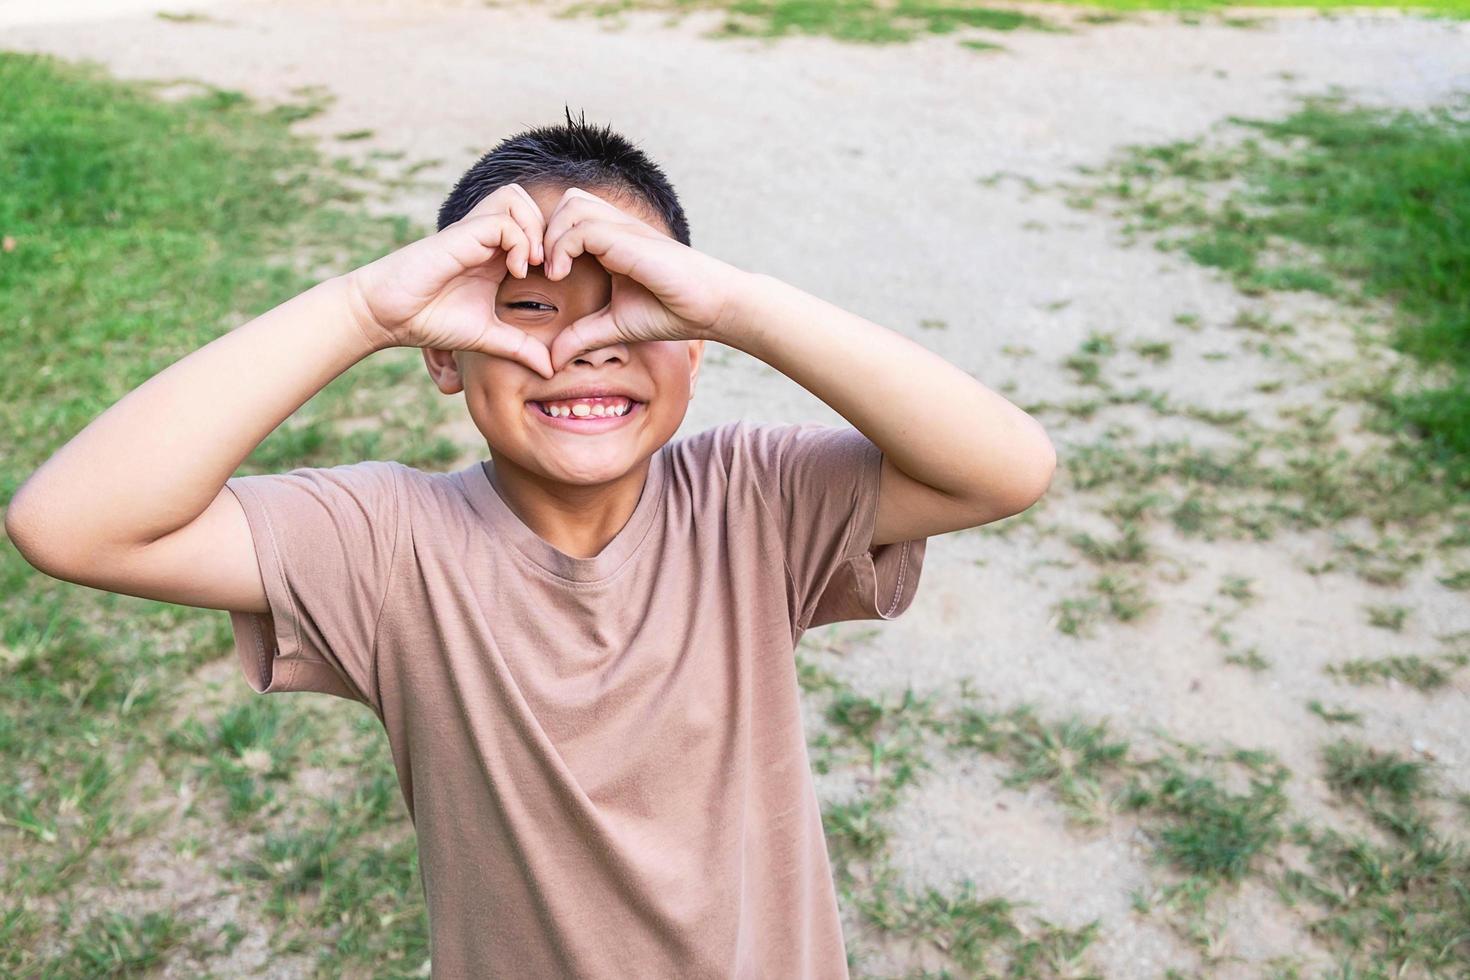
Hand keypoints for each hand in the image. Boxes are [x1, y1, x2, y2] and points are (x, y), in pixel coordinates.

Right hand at [343, 183, 555, 377]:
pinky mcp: (461, 236)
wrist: (389, 315)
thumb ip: (520, 348)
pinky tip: (514, 271)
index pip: (537, 227)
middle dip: (549, 232)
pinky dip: (518, 242)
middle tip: (550, 270)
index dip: (555, 246)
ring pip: (517, 200)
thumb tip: (551, 369)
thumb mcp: (488, 337)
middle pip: (530, 203)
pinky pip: (502, 220)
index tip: (558, 280)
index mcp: (497, 256)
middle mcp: (487, 239)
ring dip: (534, 231)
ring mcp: (474, 234)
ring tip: (531, 267)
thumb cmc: (431, 321)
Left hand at [539, 188, 749, 371]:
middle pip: (568, 201)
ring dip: (552, 237)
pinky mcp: (629, 239)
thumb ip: (582, 335)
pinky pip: (581, 228)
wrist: (711, 307)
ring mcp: (624, 229)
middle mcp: (617, 227)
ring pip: (571, 205)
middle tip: (540, 269)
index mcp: (613, 242)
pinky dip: (562, 247)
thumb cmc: (671, 312)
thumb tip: (551, 360)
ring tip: (553, 273)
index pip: (570, 220)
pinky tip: (562, 275)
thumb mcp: (615, 326)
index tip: (542, 277)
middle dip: (546, 230)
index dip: (549, 241)